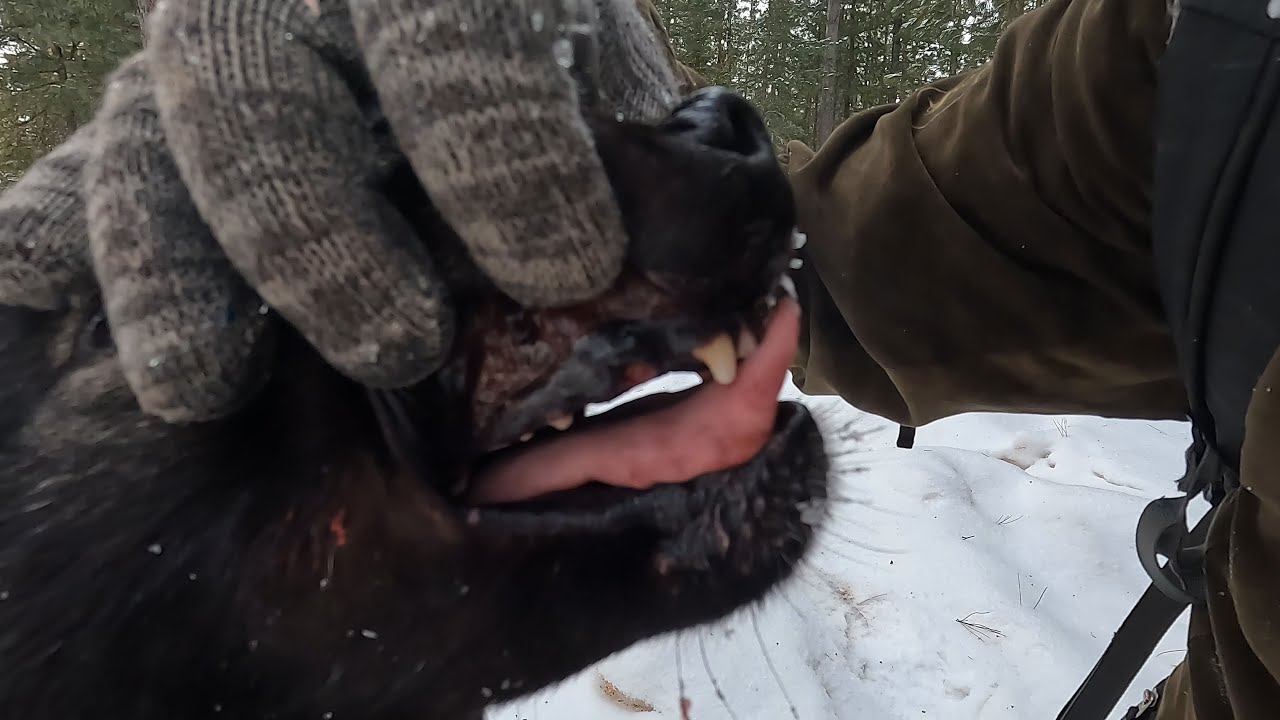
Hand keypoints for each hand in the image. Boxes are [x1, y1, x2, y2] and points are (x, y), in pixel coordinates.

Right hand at [0, 0, 679, 421]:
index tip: (565, 263)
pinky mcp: (136, 129)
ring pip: (149, 145)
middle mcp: (296, 5)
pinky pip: (69, 186)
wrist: (450, 46)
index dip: (501, 147)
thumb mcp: (619, 112)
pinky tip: (30, 308)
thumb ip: (677, 192)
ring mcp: (201, 66)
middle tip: (391, 345)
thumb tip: (741, 324)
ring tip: (199, 388)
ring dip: (170, 270)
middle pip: (265, 94)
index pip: (454, 35)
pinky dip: (46, 248)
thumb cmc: (552, 102)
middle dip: (321, 226)